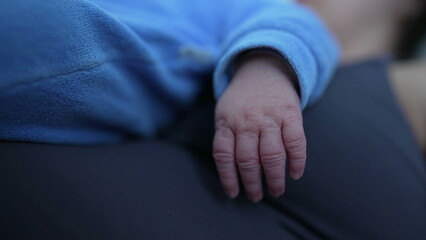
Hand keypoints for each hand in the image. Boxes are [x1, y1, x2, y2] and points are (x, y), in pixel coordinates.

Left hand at [213, 53, 305, 201]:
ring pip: (271, 154)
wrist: (263, 69)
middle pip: (248, 159)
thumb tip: (232, 172)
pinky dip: (297, 160)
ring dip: (274, 177)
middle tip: (256, 197)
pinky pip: (295, 141)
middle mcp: (247, 121)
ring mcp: (270, 117)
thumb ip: (227, 137)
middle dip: (252, 183)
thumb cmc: (242, 99)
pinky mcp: (291, 114)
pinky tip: (295, 174)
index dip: (228, 178)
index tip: (233, 194)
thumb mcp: (225, 113)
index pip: (224, 155)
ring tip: (276, 190)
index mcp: (227, 122)